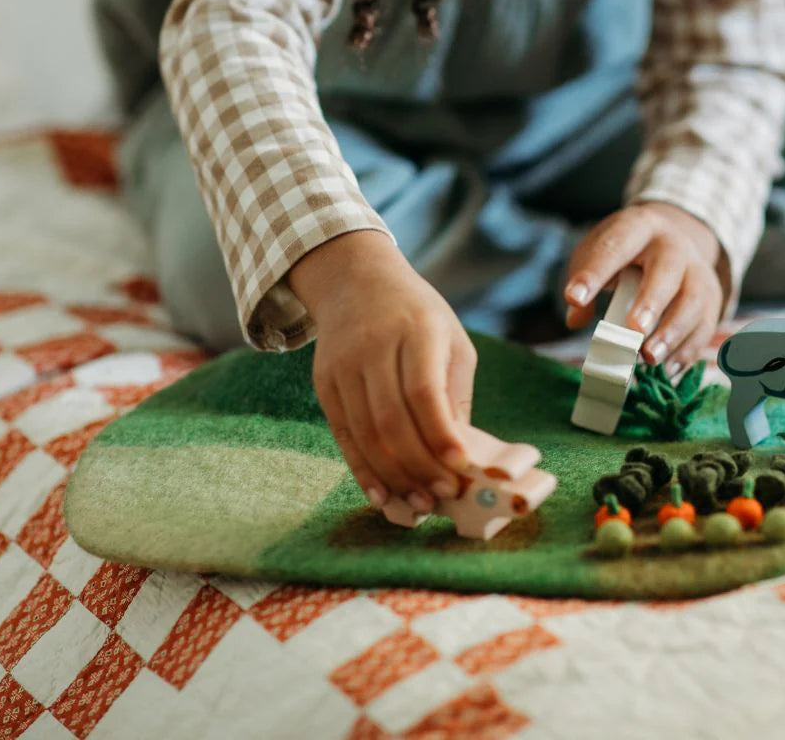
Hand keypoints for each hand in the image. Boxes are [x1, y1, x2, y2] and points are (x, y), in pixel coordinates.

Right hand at [288, 231, 475, 513]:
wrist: (357, 281)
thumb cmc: (419, 317)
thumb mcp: (451, 340)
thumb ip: (454, 394)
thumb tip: (459, 456)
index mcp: (417, 330)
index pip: (424, 391)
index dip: (440, 434)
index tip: (460, 467)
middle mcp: (374, 345)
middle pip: (391, 419)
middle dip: (419, 465)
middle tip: (443, 494)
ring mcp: (343, 364)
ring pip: (366, 432)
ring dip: (394, 476)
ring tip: (419, 503)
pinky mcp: (324, 382)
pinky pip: (344, 434)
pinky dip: (363, 469)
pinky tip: (383, 494)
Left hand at [563, 202, 726, 374]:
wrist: (672, 236)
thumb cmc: (626, 250)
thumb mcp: (597, 251)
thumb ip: (583, 280)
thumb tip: (575, 318)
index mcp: (638, 226)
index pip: (615, 247)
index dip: (595, 273)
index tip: (574, 298)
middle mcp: (673, 245)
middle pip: (667, 271)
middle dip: (651, 302)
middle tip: (634, 331)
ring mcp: (697, 270)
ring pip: (694, 301)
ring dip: (672, 333)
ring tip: (649, 358)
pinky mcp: (711, 296)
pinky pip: (706, 324)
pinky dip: (688, 349)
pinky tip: (667, 369)